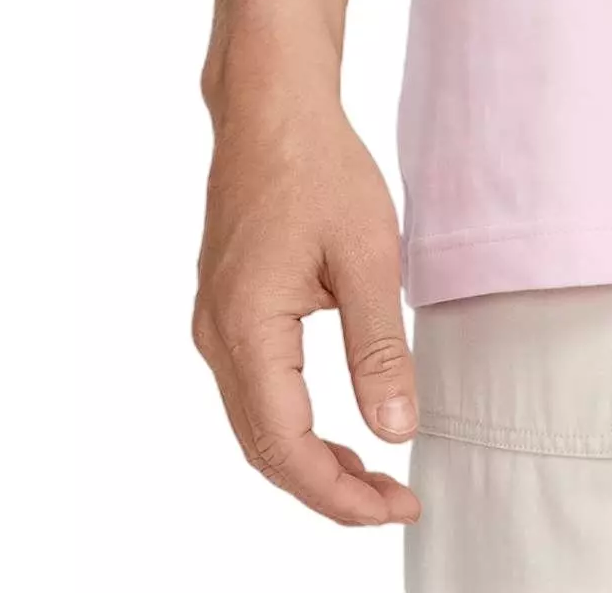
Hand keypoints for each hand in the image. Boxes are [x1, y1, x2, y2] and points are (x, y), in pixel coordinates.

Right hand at [192, 80, 422, 524]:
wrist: (272, 105)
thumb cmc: (319, 166)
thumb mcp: (368, 256)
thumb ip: (379, 349)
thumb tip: (395, 430)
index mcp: (247, 328)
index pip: (285, 447)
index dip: (338, 492)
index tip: (394, 506)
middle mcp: (218, 336)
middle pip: (264, 448)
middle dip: (328, 488)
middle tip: (392, 502)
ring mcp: (216, 324)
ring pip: (256, 425)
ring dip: (311, 460)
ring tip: (374, 477)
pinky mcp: (228, 310)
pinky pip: (255, 392)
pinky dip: (295, 424)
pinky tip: (338, 427)